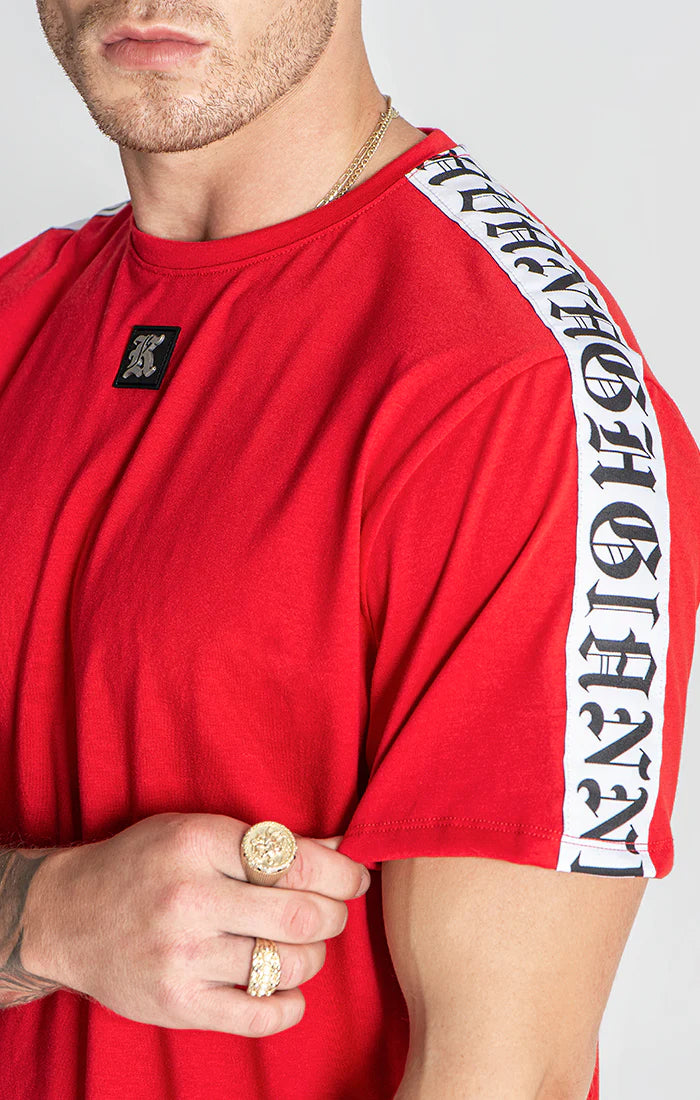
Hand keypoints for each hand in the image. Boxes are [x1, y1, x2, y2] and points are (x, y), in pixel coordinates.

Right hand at [21, 812, 369, 1035]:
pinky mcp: (177, 1003)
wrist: (67, 916)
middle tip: (332, 912)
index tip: (357, 878)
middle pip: (299, 914)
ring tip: (302, 946)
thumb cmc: (144, 864)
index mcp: (197, 843)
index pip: (295, 860)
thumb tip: (342, 843)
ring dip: (312, 957)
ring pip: (285, 964)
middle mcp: (189, 898)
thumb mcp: (197, 831)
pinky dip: (289, 1006)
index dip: (341, 872)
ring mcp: (181, 955)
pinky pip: (258, 1015)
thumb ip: (266, 841)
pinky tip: (289, 991)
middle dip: (332, 915)